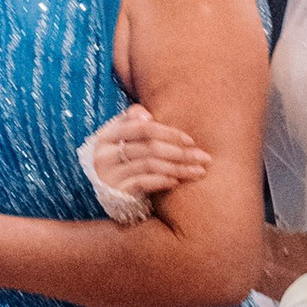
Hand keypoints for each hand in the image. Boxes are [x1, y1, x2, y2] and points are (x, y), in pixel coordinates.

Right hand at [81, 105, 208, 206]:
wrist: (102, 193)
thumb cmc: (121, 160)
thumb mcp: (123, 138)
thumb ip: (134, 121)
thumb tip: (146, 113)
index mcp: (107, 135)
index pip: (143, 128)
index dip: (169, 132)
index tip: (191, 140)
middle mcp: (104, 154)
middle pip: (150, 147)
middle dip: (181, 152)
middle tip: (204, 158)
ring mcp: (108, 174)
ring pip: (150, 165)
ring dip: (178, 168)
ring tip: (198, 171)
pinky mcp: (115, 192)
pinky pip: (143, 183)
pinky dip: (162, 181)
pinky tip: (177, 182)